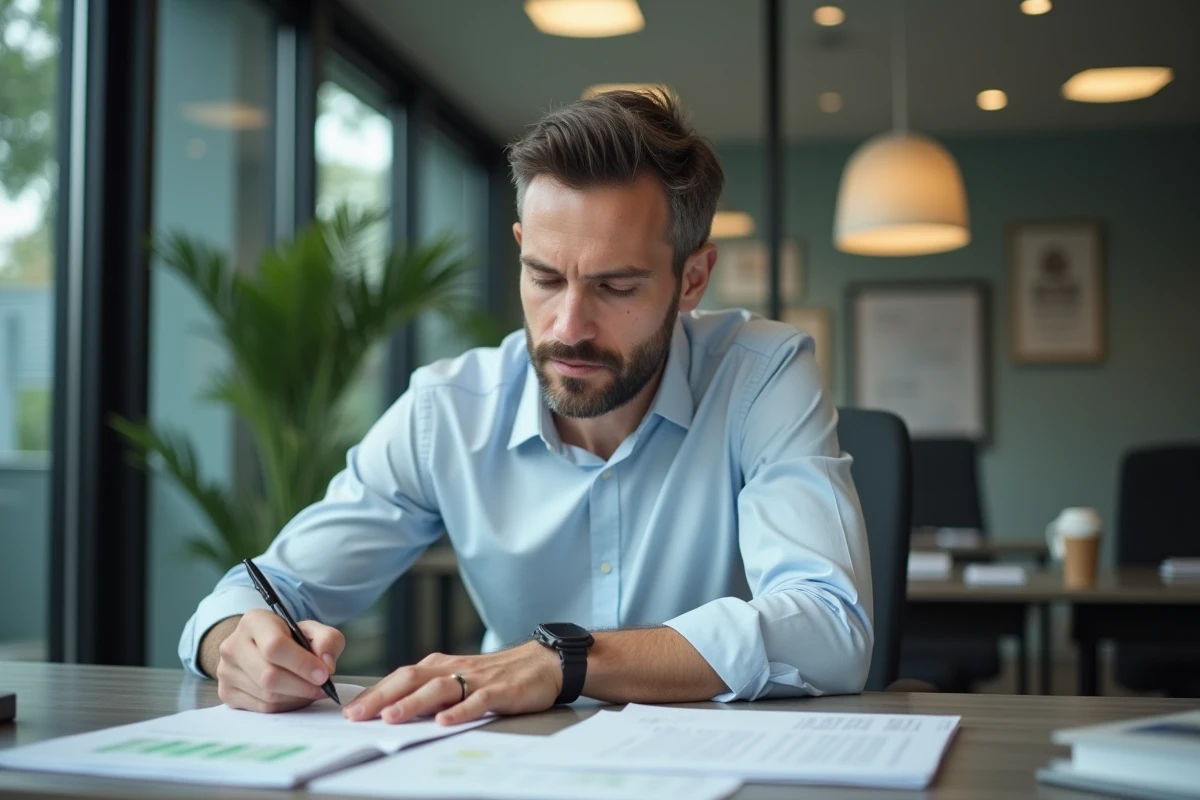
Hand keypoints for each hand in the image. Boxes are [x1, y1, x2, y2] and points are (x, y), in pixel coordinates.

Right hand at [215, 609, 345, 712]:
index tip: (324, 674)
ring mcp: (226, 671)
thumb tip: (327, 664)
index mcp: (254, 622)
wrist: (257, 647)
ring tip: (310, 690)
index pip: (275, 646)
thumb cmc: (288, 638)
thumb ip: (327, 640)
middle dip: (302, 686)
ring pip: (266, 695)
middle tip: (322, 688)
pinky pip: (261, 708)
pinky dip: (285, 706)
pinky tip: (295, 696)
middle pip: (269, 676)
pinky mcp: (226, 692)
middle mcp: (233, 645)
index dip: (302, 664)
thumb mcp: (311, 630)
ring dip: (296, 698)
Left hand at [343, 641, 561, 725]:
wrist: (543, 663)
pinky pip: (477, 701)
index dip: (374, 692)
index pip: (401, 676)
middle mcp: (454, 668)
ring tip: (391, 717)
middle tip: (357, 715)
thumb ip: (431, 688)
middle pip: (412, 678)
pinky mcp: (500, 691)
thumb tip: (393, 708)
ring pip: (439, 688)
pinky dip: (459, 711)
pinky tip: (444, 722)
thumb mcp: (459, 677)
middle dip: (382, 696)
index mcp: (441, 665)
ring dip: (413, 702)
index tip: (350, 710)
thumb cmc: (497, 674)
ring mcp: (477, 679)